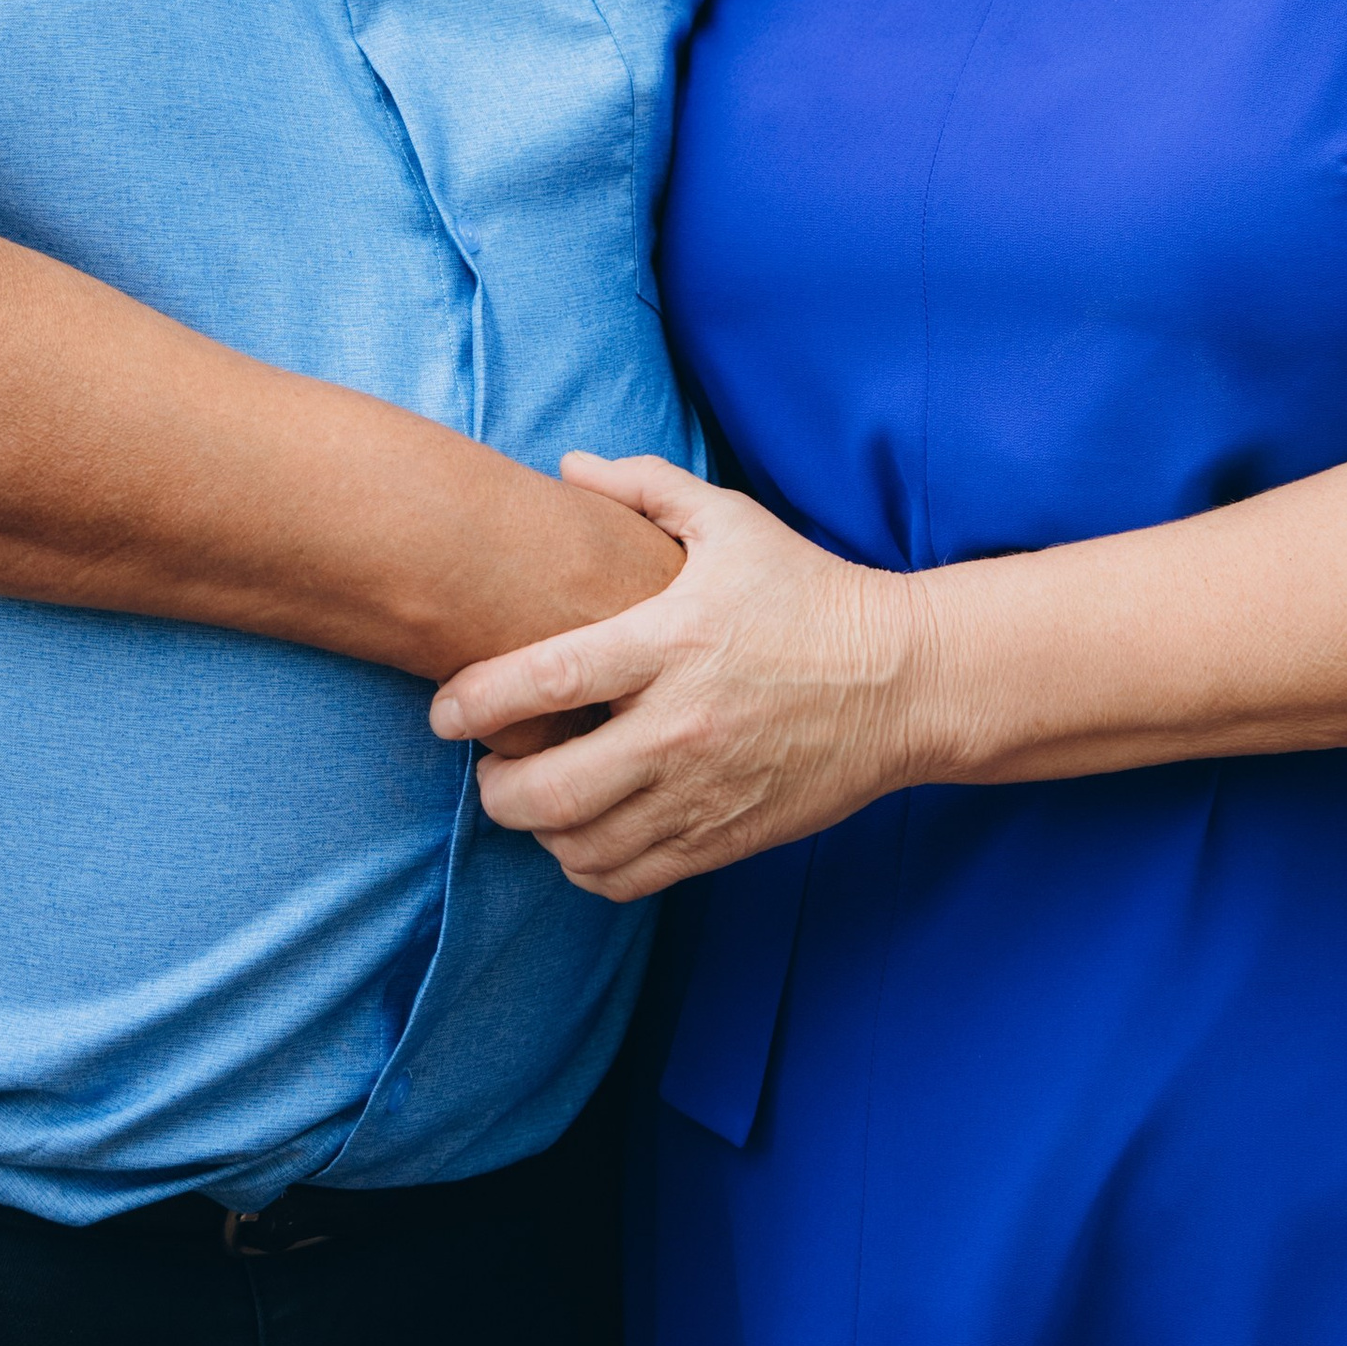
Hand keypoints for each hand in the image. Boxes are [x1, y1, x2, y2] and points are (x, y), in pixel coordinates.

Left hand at [429, 454, 926, 900]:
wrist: (903, 681)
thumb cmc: (809, 592)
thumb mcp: (733, 522)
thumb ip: (646, 489)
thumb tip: (568, 467)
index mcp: (672, 642)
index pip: (548, 682)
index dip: (476, 702)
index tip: (443, 710)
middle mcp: (680, 727)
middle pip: (549, 790)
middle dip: (494, 788)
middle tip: (484, 768)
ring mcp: (704, 792)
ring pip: (582, 846)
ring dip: (539, 830)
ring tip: (533, 799)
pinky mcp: (727, 838)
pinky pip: (630, 879)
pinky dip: (588, 867)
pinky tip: (583, 835)